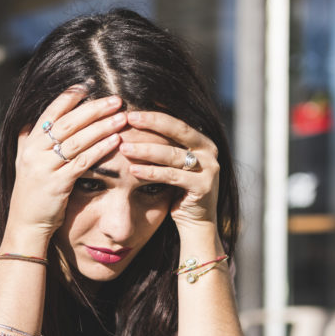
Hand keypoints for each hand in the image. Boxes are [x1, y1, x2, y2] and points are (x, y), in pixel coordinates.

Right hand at [4, 85, 125, 247]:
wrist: (25, 225)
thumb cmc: (31, 195)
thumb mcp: (23, 163)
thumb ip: (27, 141)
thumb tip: (31, 121)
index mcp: (28, 143)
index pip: (50, 113)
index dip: (69, 97)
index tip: (89, 86)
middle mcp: (34, 152)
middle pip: (68, 123)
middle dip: (94, 109)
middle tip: (116, 100)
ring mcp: (44, 168)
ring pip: (77, 141)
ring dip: (102, 127)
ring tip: (122, 118)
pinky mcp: (57, 184)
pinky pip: (83, 162)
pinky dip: (100, 150)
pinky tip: (116, 142)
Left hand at [119, 111, 219, 232]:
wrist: (196, 223)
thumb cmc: (179, 191)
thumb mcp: (173, 165)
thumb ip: (165, 146)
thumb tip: (136, 122)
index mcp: (203, 142)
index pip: (177, 123)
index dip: (155, 116)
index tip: (131, 112)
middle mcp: (210, 152)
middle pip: (178, 132)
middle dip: (152, 124)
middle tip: (128, 119)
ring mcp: (209, 169)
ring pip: (172, 155)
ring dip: (146, 150)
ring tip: (124, 148)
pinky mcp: (203, 187)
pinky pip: (172, 176)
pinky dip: (151, 172)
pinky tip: (133, 170)